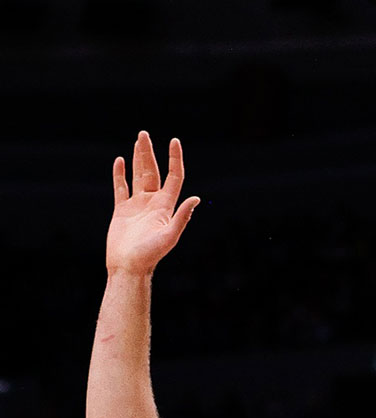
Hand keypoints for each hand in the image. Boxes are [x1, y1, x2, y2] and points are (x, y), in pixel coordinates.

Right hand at [107, 131, 199, 274]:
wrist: (129, 266)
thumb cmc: (151, 254)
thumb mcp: (170, 235)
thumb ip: (182, 216)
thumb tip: (196, 198)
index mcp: (166, 206)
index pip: (173, 177)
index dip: (174, 159)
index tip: (174, 141)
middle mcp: (153, 203)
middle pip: (153, 172)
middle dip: (149, 153)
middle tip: (144, 134)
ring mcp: (137, 205)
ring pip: (138, 176)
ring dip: (138, 158)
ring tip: (138, 141)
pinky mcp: (122, 210)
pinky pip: (121, 188)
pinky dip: (120, 175)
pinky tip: (120, 161)